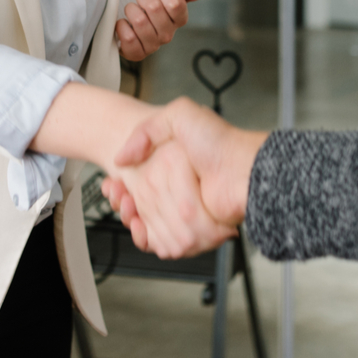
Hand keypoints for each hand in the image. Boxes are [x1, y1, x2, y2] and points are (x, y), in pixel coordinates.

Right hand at [107, 140, 233, 258]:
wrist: (243, 170)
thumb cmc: (220, 142)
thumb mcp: (180, 115)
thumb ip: (146, 129)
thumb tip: (122, 157)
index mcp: (172, 166)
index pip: (136, 182)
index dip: (120, 185)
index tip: (113, 184)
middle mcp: (178, 189)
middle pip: (137, 204)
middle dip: (123, 201)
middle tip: (118, 194)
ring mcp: (185, 210)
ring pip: (146, 223)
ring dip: (131, 218)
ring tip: (127, 207)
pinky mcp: (192, 231)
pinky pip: (162, 241)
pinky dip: (146, 237)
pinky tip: (139, 225)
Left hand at [116, 0, 209, 61]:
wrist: (129, 28)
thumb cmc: (149, 11)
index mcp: (179, 20)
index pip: (175, 3)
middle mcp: (168, 35)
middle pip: (154, 8)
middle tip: (141, 1)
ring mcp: (153, 45)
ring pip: (139, 20)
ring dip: (131, 10)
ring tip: (131, 11)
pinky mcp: (136, 54)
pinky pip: (128, 37)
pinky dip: (121, 26)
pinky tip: (124, 24)